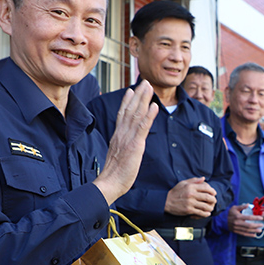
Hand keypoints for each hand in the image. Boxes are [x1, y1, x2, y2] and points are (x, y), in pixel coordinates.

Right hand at [93, 81, 157, 204]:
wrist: (109, 183)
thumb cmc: (114, 174)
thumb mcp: (118, 156)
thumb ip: (122, 147)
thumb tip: (125, 145)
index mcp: (117, 136)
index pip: (122, 114)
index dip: (127, 101)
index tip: (131, 90)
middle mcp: (121, 133)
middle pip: (129, 109)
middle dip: (138, 94)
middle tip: (144, 81)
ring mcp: (127, 138)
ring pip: (136, 114)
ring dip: (144, 99)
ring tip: (149, 87)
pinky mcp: (134, 145)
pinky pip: (143, 127)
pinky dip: (149, 115)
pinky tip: (154, 106)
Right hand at [165, 177, 217, 217]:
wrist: (166, 201)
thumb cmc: (175, 192)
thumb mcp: (183, 183)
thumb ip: (194, 180)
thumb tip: (203, 178)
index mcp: (191, 187)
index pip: (206, 187)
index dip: (212, 190)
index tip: (214, 193)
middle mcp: (191, 194)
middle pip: (207, 197)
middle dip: (213, 199)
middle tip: (214, 200)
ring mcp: (190, 203)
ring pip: (205, 206)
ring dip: (210, 207)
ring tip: (211, 207)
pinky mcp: (188, 210)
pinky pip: (200, 212)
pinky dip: (205, 213)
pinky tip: (207, 213)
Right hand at [227, 204, 263, 236]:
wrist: (222, 221)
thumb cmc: (229, 213)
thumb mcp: (234, 208)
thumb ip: (241, 206)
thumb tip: (248, 204)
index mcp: (238, 216)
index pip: (248, 217)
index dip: (255, 218)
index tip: (261, 218)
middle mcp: (237, 223)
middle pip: (249, 225)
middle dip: (256, 225)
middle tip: (262, 225)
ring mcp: (237, 228)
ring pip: (247, 230)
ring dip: (254, 231)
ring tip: (260, 230)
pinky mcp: (236, 231)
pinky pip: (244, 234)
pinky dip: (249, 235)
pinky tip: (254, 235)